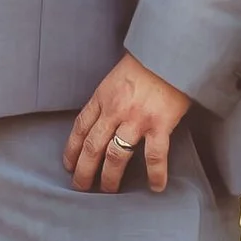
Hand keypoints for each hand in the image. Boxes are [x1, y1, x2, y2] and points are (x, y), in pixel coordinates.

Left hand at [67, 54, 189, 193]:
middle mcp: (115, 110)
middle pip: (92, 147)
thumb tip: (103, 120)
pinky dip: (155, 174)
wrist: (171, 51)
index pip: (80, 128)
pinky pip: (155, 156)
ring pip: (116, 156)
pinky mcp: (160, 124)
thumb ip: (109, 98)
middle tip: (81, 186)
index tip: (68, 165)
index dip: (72, 149)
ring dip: (110, 177)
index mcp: (103, 97)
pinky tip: (156, 187)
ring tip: (109, 190)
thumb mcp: (117, 76)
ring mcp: (137, 119)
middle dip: (84, 170)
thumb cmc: (147, 62)